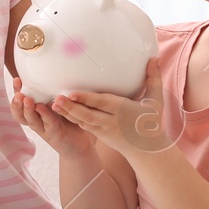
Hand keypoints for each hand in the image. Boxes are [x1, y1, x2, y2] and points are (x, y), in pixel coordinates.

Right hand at [10, 76, 96, 161]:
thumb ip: (58, 90)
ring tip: (26, 99)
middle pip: (20, 112)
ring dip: (26, 109)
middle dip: (16, 101)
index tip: (17, 80)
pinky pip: (45, 123)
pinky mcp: (53, 134)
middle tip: (18, 92)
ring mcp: (43, 127)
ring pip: (29, 120)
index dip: (17, 91)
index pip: (22, 100)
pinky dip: (42, 115)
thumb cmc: (73, 120)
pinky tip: (41, 108)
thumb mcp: (63, 102)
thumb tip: (57, 69)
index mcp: (37, 109)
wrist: (83, 142)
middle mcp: (37, 119)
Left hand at [51, 56, 173, 156]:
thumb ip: (153, 78)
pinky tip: (59, 110)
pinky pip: (83, 126)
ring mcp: (103, 129)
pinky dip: (71, 119)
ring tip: (52, 104)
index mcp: (122, 111)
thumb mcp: (155, 100)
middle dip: (71, 108)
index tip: (72, 93)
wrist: (147, 149)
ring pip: (82, 121)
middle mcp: (111, 121)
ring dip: (67, 114)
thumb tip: (154, 58)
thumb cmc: (151, 121)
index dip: (86, 99)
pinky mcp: (98, 134)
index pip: (102, 104)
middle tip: (56, 99)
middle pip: (88, 115)